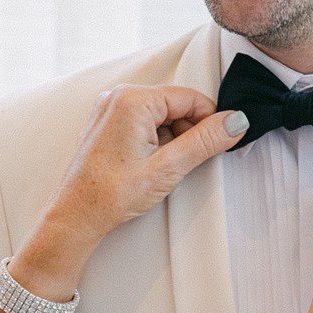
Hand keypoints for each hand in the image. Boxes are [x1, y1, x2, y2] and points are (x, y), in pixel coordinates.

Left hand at [42, 84, 246, 260]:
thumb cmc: (111, 194)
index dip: (210, 120)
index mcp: (132, 100)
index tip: (220, 143)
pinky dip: (157, 141)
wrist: (77, 215)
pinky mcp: (109, 125)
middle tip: (188, 163)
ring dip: (173, 139)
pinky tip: (152, 165)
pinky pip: (145, 123)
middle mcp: (119, 97)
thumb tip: (235, 122)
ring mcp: (111, 110)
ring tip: (164, 169)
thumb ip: (205, 141)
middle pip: (175, 104)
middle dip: (190, 132)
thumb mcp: (168, 168)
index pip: (189, 97)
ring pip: (161, 115)